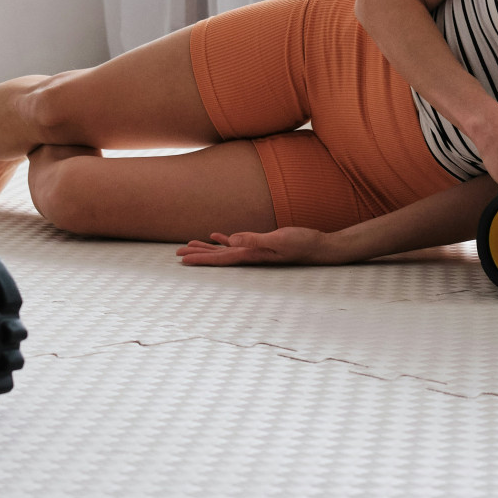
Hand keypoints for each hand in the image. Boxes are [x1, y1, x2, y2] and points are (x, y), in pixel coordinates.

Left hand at [175, 227, 344, 266]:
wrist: (320, 247)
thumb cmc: (302, 243)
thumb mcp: (280, 239)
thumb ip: (256, 240)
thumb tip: (232, 240)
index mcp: (251, 255)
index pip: (220, 258)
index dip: (201, 259)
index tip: (183, 261)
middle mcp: (250, 255)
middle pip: (218, 257)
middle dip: (197, 256)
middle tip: (177, 256)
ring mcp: (255, 250)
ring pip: (224, 250)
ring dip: (207, 249)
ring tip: (188, 247)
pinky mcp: (261, 243)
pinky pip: (238, 242)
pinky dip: (224, 240)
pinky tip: (216, 237)